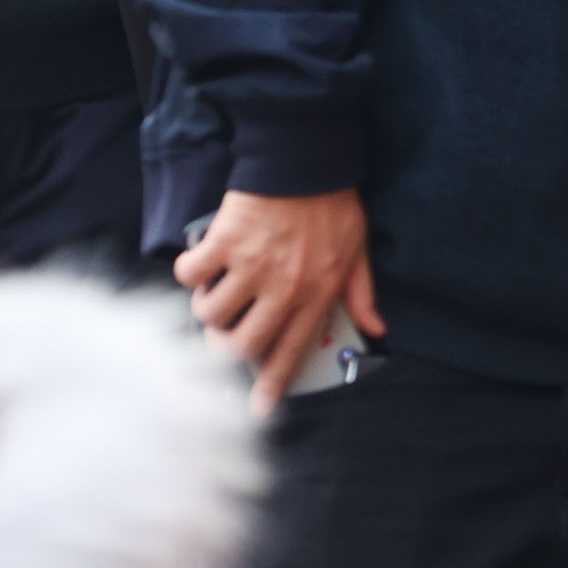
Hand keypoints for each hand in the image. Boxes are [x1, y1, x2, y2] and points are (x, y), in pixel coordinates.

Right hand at [176, 188, 379, 409]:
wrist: (306, 158)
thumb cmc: (333, 204)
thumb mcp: (358, 252)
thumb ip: (362, 294)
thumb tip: (378, 329)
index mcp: (315, 294)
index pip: (291, 351)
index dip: (271, 383)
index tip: (257, 409)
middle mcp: (282, 288)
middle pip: (241, 343)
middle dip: (225, 348)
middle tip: (223, 335)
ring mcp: (251, 266)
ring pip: (212, 313)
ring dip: (208, 308)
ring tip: (214, 292)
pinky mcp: (223, 241)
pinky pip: (191, 274)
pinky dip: (189, 273)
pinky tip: (199, 264)